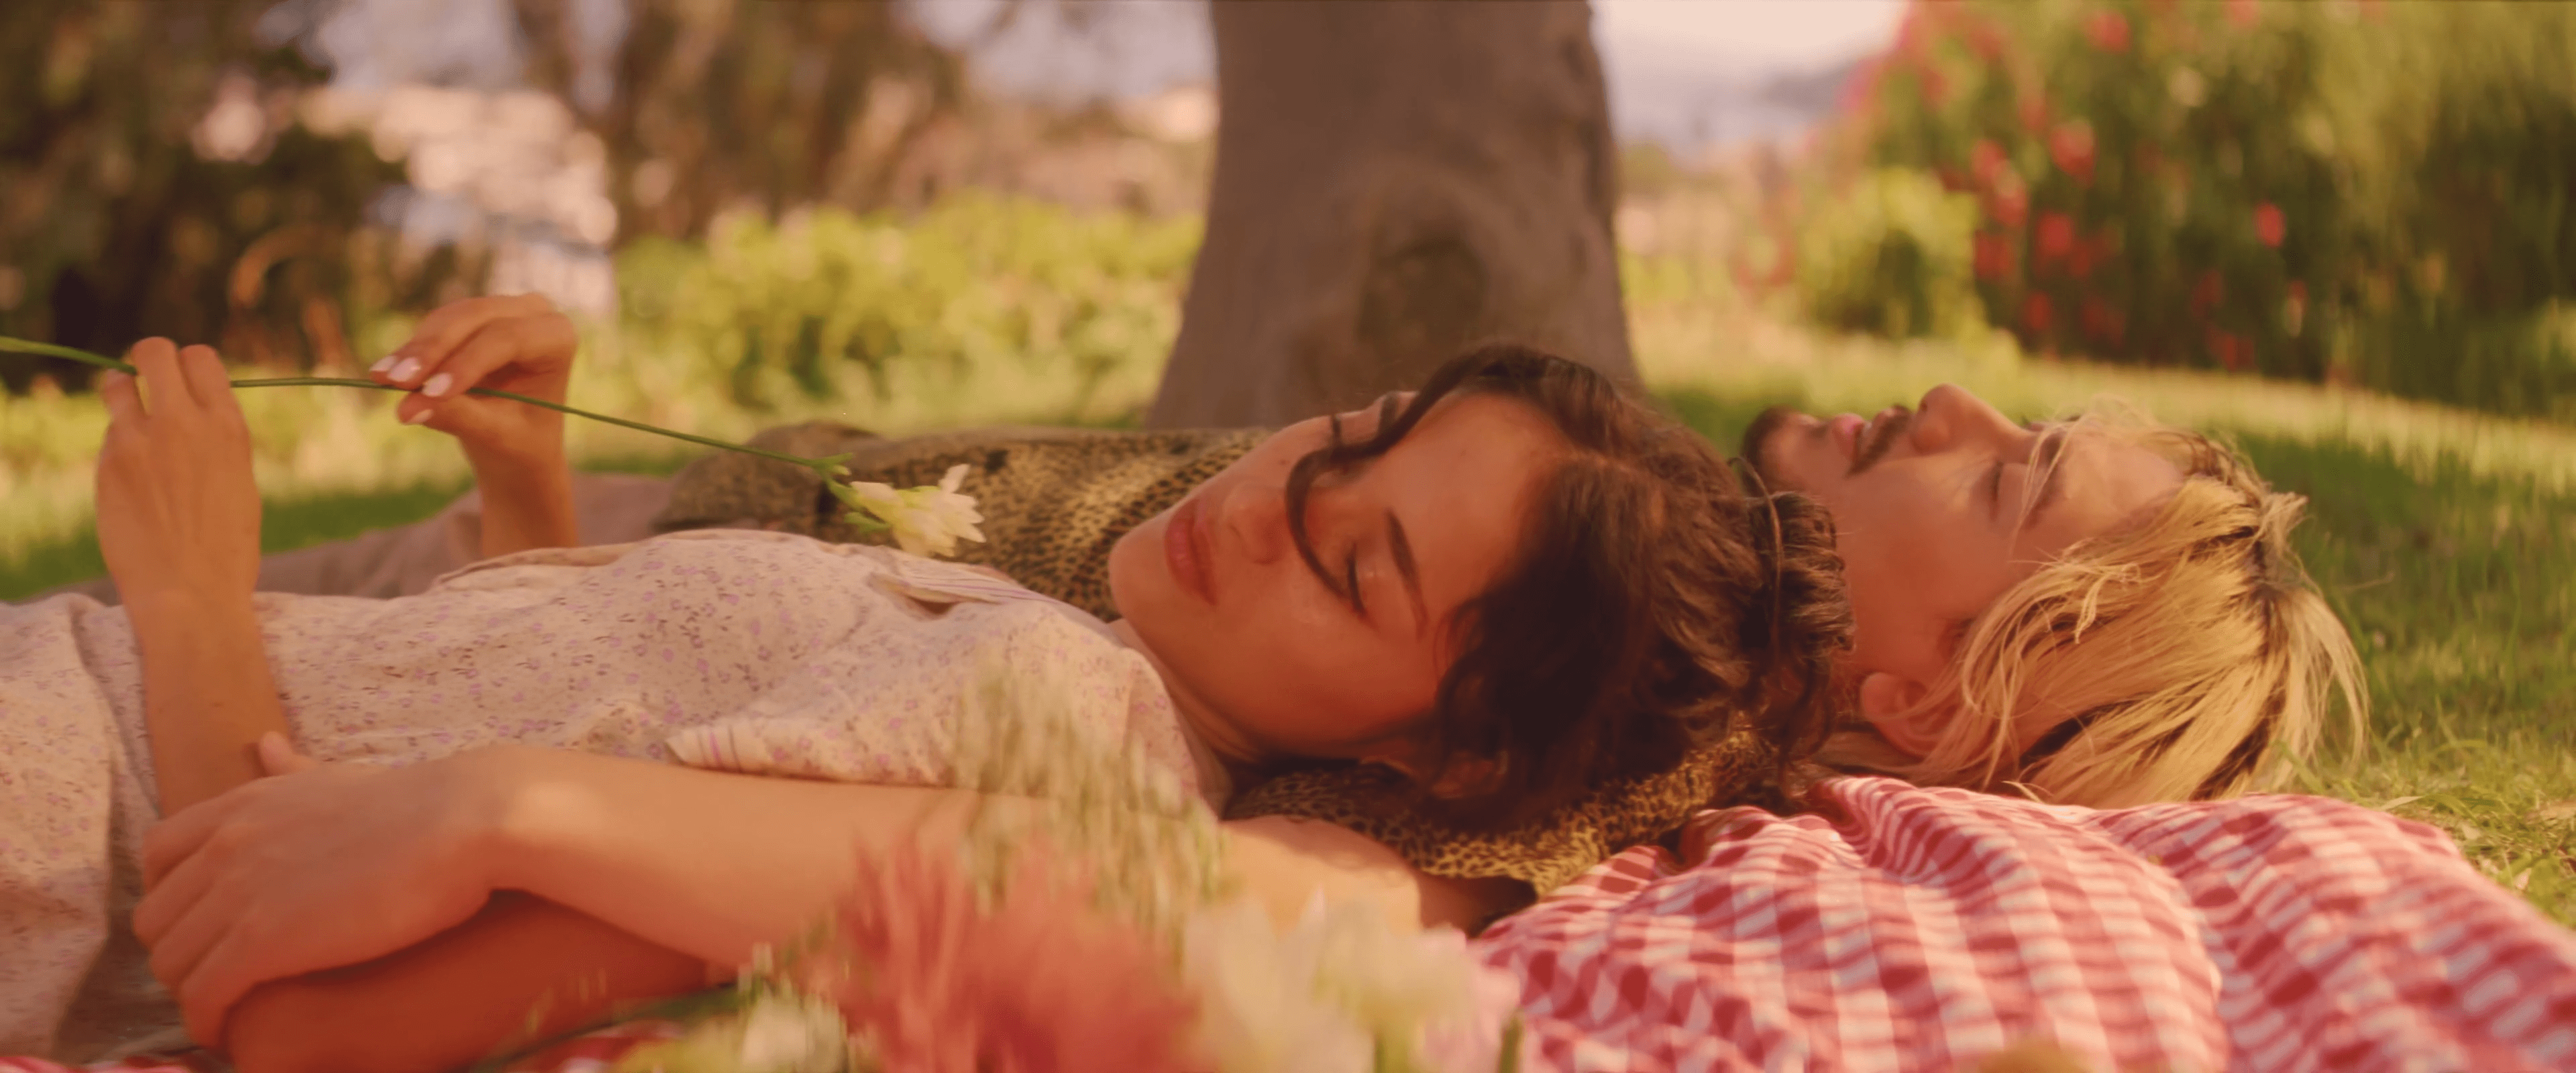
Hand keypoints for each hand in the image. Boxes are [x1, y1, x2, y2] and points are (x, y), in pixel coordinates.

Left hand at [94, 339, 259, 609]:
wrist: (191, 595)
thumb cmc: (226, 548)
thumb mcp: (238, 481)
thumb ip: (214, 438)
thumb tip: (188, 410)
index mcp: (228, 427)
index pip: (199, 358)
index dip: (188, 366)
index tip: (184, 385)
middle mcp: (184, 423)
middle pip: (152, 351)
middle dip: (148, 359)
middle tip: (148, 382)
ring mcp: (140, 442)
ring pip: (116, 385)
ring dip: (122, 394)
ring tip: (133, 425)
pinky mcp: (109, 465)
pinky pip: (109, 436)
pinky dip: (118, 447)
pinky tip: (134, 483)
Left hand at [133, 735, 514, 1047]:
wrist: (463, 822)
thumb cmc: (419, 803)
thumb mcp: (339, 776)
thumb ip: (295, 770)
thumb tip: (267, 744)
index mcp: (242, 804)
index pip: (156, 853)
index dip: (169, 894)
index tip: (202, 921)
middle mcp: (226, 845)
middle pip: (155, 916)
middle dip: (177, 951)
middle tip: (216, 973)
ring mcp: (239, 892)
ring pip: (170, 963)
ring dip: (190, 991)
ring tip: (226, 1007)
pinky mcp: (263, 941)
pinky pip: (204, 994)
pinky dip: (206, 1020)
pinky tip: (227, 1030)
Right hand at [370, 294, 576, 468]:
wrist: (518, 443)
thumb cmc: (521, 441)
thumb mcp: (497, 435)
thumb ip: (460, 417)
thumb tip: (409, 408)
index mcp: (558, 337)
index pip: (507, 339)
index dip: (466, 363)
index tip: (430, 392)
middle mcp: (533, 313)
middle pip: (474, 320)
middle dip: (432, 352)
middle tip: (393, 381)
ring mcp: (500, 310)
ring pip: (448, 321)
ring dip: (414, 351)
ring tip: (382, 380)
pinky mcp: (470, 318)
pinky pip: (433, 329)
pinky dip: (410, 352)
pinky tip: (383, 373)